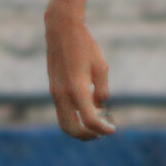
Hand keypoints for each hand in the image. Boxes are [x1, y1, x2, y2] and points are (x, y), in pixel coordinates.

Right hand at [44, 4, 114, 137]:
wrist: (62, 30)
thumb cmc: (85, 46)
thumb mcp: (101, 67)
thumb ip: (101, 90)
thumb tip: (99, 108)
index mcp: (77, 88)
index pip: (89, 119)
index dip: (102, 129)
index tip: (112, 130)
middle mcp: (63, 94)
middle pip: (71, 129)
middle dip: (87, 136)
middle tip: (102, 133)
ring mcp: (55, 92)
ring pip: (63, 123)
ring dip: (78, 130)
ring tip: (95, 126)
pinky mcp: (53, 89)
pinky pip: (61, 112)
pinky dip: (73, 118)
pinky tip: (87, 111)